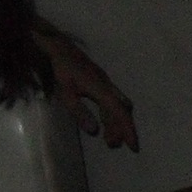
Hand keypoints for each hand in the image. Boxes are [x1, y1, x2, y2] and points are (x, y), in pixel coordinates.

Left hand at [37, 27, 138, 150]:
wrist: (57, 44)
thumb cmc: (60, 67)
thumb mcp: (66, 91)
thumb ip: (80, 111)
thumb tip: (95, 131)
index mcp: (101, 89)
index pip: (119, 113)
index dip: (127, 130)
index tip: (133, 147)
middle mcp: (107, 86)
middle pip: (122, 110)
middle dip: (121, 128)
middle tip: (112, 144)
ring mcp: (105, 82)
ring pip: (117, 105)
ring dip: (115, 122)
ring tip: (108, 137)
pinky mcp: (100, 80)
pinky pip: (111, 99)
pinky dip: (110, 113)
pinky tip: (103, 120)